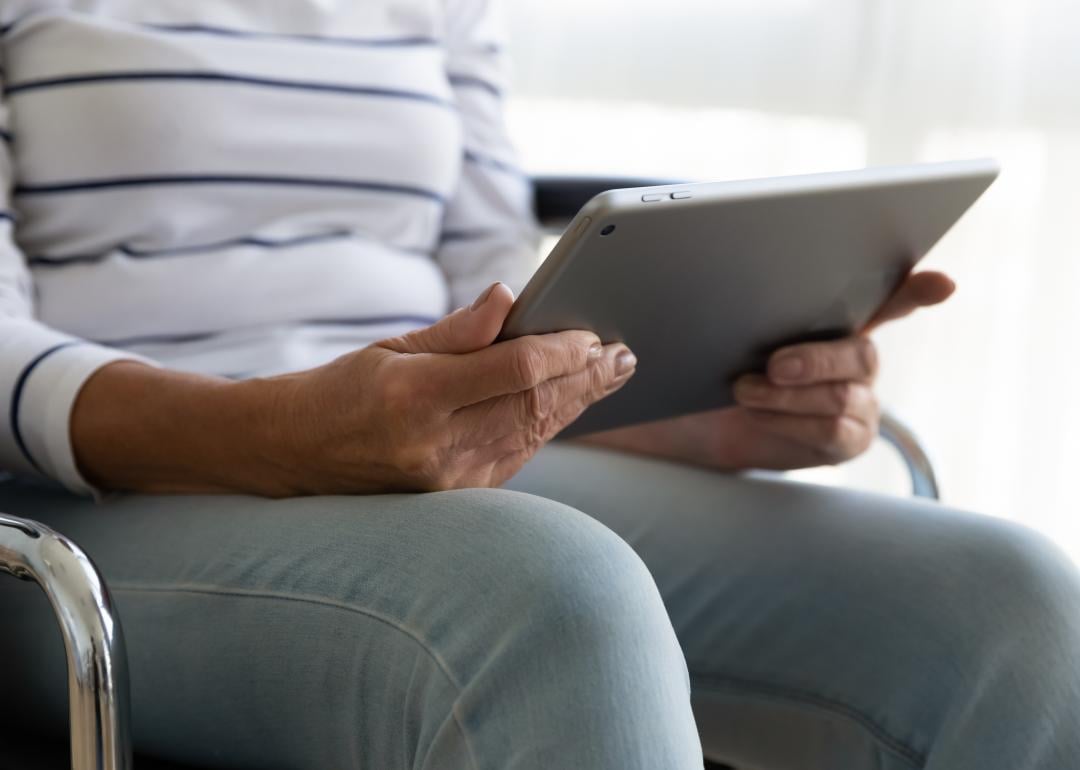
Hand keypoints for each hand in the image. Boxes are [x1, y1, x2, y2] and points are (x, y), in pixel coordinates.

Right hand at [271, 283, 636, 493]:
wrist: (291, 455)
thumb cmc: (338, 390)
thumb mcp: (390, 348)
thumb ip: (458, 330)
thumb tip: (510, 297)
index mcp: (414, 397)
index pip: (512, 370)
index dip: (561, 350)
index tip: (594, 333)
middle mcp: (434, 445)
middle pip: (535, 406)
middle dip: (587, 378)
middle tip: (625, 355)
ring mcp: (447, 479)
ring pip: (533, 434)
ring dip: (578, 403)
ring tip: (612, 375)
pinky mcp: (454, 496)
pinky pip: (516, 455)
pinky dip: (547, 426)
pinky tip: (571, 404)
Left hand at [582, 271, 953, 470]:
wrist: (700, 419)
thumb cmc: (716, 358)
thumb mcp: (721, 324)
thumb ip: (739, 300)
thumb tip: (716, 264)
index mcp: (840, 316)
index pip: (892, 296)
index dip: (918, 291)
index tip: (942, 285)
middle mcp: (857, 357)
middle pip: (863, 353)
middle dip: (817, 359)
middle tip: (773, 363)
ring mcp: (857, 399)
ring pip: (845, 395)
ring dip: (791, 395)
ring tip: (744, 390)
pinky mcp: (846, 439)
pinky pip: (832, 432)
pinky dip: (790, 423)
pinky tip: (759, 416)